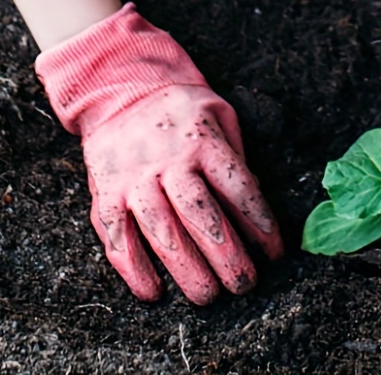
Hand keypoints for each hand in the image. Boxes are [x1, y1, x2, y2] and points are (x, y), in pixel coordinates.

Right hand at [36, 3, 283, 302]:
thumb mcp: (218, 113)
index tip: (274, 254)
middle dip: (226, 256)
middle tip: (244, 285)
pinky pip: (117, 236)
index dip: (260, 224)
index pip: (238, 188)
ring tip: (207, 295)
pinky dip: (133, 268)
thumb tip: (254, 206)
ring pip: (161, 230)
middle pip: (201, 215)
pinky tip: (153, 292)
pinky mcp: (106, 191)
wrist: (122, 85)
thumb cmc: (180, 109)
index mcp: (202, 140)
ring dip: (185, 268)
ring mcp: (134, 177)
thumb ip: (235, 156)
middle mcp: (168, 160)